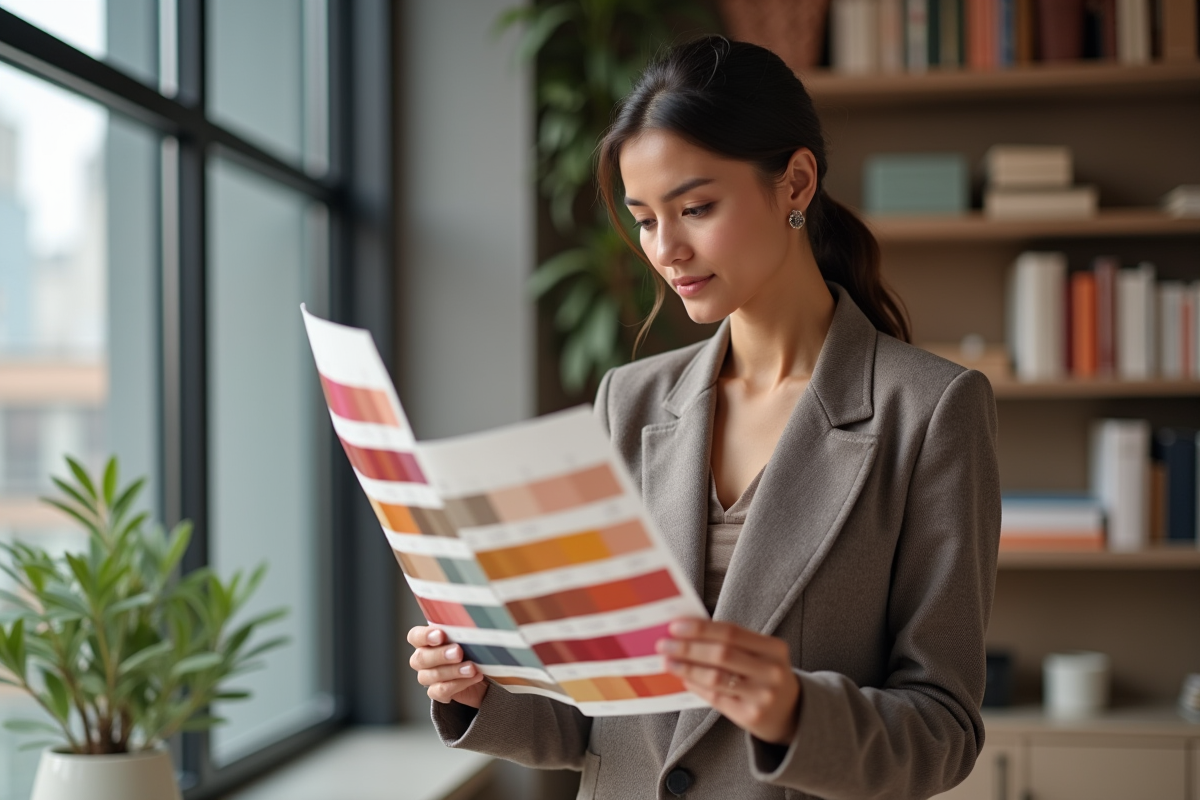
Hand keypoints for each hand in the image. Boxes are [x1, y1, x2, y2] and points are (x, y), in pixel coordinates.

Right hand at [407, 626, 488, 707]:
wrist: (481, 673)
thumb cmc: (471, 648)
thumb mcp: (468, 636)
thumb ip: (463, 630)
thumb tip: (472, 619)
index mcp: (426, 641)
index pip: (415, 636)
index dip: (424, 636)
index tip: (441, 634)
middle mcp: (423, 659)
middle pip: (421, 658)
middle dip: (440, 655)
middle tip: (458, 652)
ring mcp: (428, 677)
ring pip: (431, 676)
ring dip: (452, 671)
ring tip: (471, 668)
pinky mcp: (437, 692)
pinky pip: (440, 691)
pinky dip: (458, 684)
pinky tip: (474, 677)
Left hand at [656, 619, 800, 744]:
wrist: (791, 712)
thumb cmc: (765, 673)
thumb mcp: (760, 653)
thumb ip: (730, 641)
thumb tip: (686, 630)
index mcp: (774, 648)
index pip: (731, 632)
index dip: (701, 628)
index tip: (675, 626)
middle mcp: (771, 671)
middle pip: (722, 654)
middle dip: (688, 648)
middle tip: (664, 644)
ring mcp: (762, 696)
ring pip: (715, 678)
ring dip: (686, 668)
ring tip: (668, 662)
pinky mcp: (751, 716)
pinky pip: (715, 698)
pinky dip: (695, 686)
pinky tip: (683, 679)